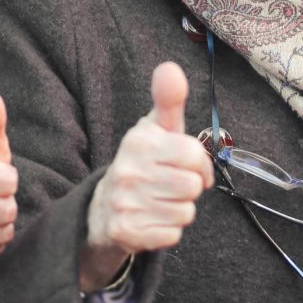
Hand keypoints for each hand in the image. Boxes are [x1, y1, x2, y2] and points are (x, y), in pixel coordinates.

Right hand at [80, 62, 211, 289]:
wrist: (103, 209)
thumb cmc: (142, 163)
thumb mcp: (155, 129)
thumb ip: (168, 100)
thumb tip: (170, 68)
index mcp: (138, 142)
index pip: (195, 156)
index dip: (199, 164)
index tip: (187, 166)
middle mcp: (127, 171)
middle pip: (192, 187)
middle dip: (188, 188)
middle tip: (169, 185)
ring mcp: (124, 204)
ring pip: (185, 212)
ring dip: (179, 209)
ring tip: (159, 201)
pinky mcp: (126, 233)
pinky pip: (173, 234)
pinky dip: (168, 230)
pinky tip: (151, 219)